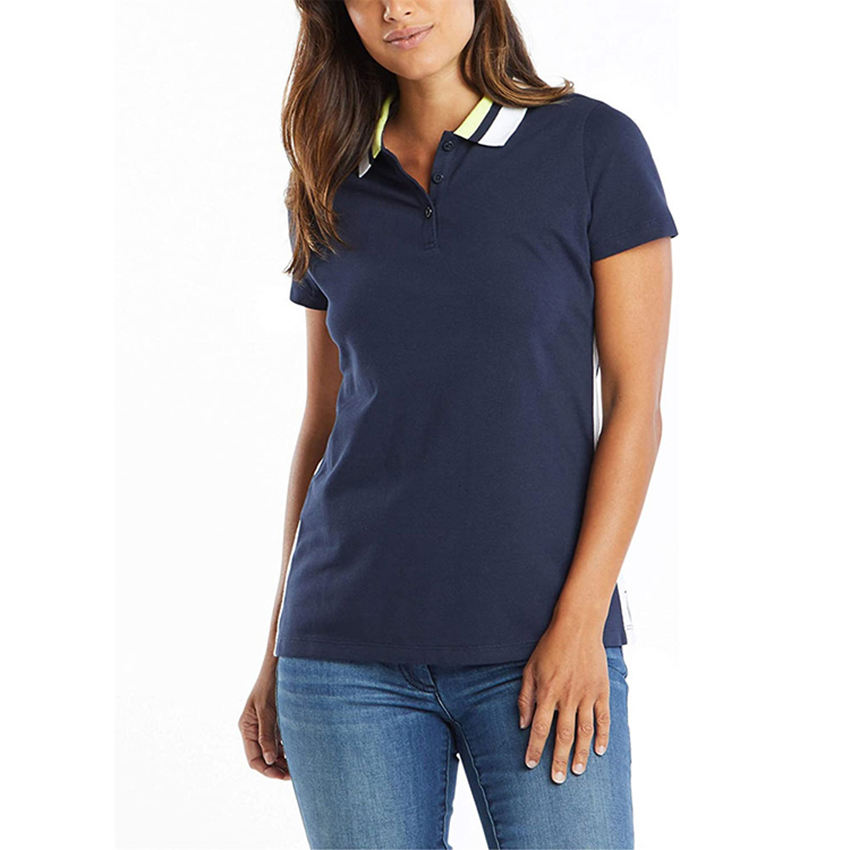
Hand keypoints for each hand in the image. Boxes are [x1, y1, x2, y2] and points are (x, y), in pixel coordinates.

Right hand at [238, 665, 290, 779]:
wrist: (278, 664)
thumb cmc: (269, 683)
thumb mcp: (267, 709)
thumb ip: (267, 734)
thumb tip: (268, 760)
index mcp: (246, 728)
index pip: (254, 759)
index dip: (267, 770)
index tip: (283, 776)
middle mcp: (253, 729)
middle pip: (263, 757)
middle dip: (276, 768)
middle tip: (294, 775)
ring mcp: (264, 726)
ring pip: (272, 751)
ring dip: (283, 761)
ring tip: (299, 768)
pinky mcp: (274, 721)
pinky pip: (279, 741)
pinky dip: (287, 749)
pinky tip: (299, 753)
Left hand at [518, 624, 609, 782]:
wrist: (577, 627)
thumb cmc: (550, 646)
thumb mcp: (530, 669)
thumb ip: (525, 697)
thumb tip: (524, 724)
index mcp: (547, 692)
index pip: (540, 728)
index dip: (535, 748)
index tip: (531, 764)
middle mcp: (567, 696)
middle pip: (563, 735)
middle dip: (559, 760)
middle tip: (557, 779)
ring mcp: (586, 694)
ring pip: (585, 731)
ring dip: (581, 754)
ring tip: (578, 771)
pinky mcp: (601, 690)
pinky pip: (604, 718)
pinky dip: (603, 736)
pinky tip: (599, 750)